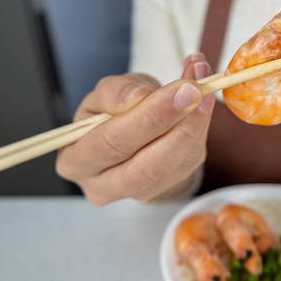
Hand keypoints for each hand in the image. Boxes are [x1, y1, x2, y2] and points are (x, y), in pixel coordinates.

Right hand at [56, 54, 214, 204]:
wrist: (134, 134)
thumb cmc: (113, 112)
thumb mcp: (106, 93)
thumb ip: (118, 91)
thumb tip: (140, 97)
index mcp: (75, 160)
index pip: (109, 142)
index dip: (146, 115)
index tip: (177, 87)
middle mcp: (103, 185)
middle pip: (141, 165)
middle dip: (171, 123)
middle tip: (195, 91)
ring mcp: (138, 192)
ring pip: (169, 167)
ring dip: (193, 127)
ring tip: (204, 93)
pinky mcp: (168, 186)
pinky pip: (188, 160)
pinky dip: (201, 128)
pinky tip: (205, 103)